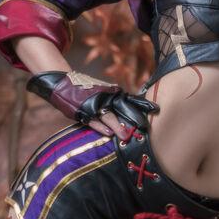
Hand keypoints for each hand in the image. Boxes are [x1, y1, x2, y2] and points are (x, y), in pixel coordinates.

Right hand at [27, 71, 158, 137]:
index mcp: (111, 93)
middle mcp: (105, 98)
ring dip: (117, 126)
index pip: (130, 100)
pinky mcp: (82, 111)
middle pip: (122, 108)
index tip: (155, 110)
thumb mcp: (102, 90)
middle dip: (133, 117)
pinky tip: (107, 133)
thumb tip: (132, 106)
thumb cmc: (86, 89)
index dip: (142, 105)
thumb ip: (115, 98)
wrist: (62, 82)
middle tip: (144, 126)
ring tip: (125, 136)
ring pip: (108, 116)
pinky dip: (100, 127)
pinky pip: (92, 121)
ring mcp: (93, 105)